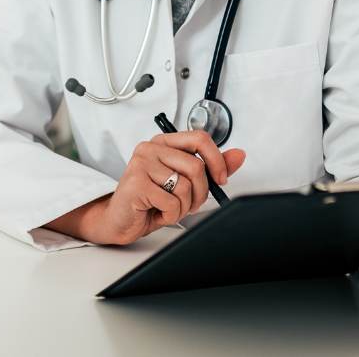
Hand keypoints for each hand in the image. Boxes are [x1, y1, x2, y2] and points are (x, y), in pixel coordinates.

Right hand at [50, 131, 246, 245]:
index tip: (221, 178)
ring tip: (169, 208)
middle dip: (200, 193)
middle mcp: (150, 148)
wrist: (119, 220)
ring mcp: (141, 164)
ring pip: (186, 186)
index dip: (217, 160)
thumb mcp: (184, 183)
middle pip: (196, 167)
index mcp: (163, 142)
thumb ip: (211, 167)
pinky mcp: (136, 183)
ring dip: (184, 206)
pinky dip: (171, 215)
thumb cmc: (150, 201)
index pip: (200, 138)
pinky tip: (157, 213)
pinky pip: (172, 202)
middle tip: (190, 204)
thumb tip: (239, 155)